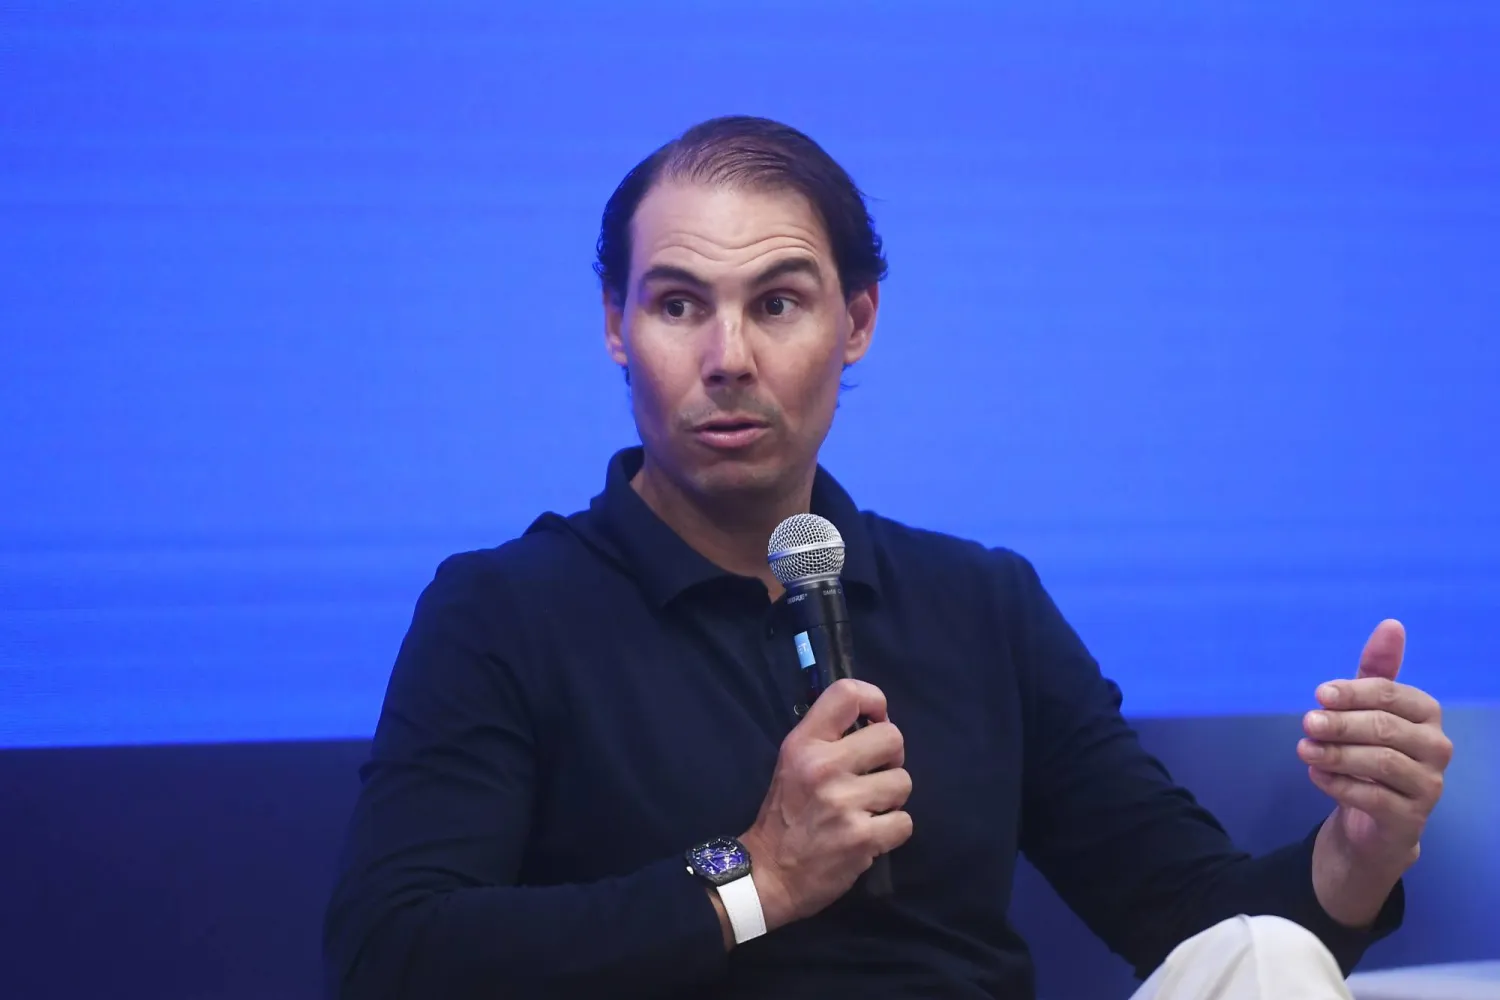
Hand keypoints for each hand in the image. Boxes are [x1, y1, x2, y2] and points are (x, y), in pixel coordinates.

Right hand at [738, 678, 912, 933]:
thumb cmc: (784, 814)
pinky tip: (869, 835)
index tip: (874, 721)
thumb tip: (875, 719)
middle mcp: (824, 766)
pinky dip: (891, 831)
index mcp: (804, 744)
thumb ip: (827, 738)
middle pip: (893, 737)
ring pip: (903, 782)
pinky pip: (904, 822)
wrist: (768, 874)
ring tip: (866, 810)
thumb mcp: (792, 762)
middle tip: (872, 776)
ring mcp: (844, 803)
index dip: (875, 701)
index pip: (848, 693)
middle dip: (890, 758)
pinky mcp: (862, 838)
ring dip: (891, 799)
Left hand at [1299, 619, 1452, 923]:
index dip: (1353, 693)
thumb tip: (1392, 625)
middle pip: (1385, 728)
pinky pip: (1374, 798)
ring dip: (1337, 754)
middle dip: (1341, 723)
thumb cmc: (1370, 753)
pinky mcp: (1411, 818)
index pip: (1391, 695)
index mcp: (1426, 713)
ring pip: (1381, 763)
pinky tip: (1316, 776)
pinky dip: (1339, 785)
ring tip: (1304, 749)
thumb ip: (1376, 671)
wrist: (1374, 821)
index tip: (1319, 695)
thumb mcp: (1367, 710)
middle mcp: (1436, 747)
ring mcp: (1428, 785)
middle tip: (1307, 723)